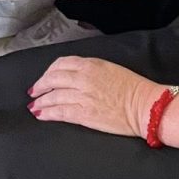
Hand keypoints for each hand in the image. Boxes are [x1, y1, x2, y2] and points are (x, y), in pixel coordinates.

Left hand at [28, 56, 164, 138]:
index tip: (45, 77)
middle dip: (40, 86)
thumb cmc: (133, 88)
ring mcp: (81, 96)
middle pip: (52, 79)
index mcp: (90, 65)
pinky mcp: (83, 114)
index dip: (49, 71)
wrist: (144, 106)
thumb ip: (90, 70)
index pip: (61, 64)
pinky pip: (59, 112)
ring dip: (41, 101)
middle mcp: (82, 78)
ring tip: (34, 106)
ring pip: (53, 96)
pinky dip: (47, 113)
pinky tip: (41, 115)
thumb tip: (76, 76)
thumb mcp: (110, 68)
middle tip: (34, 91)